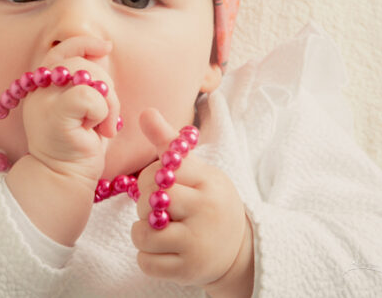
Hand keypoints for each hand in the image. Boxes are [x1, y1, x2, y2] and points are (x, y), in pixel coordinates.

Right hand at [20, 36, 120, 187]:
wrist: (63, 180)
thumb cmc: (77, 147)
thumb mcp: (83, 108)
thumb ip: (87, 81)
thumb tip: (100, 51)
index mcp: (44, 86)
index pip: (61, 50)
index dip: (84, 43)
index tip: (105, 46)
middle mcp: (39, 90)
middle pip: (81, 63)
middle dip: (106, 85)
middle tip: (108, 117)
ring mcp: (44, 102)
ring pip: (87, 77)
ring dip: (107, 102)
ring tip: (104, 127)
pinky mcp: (55, 116)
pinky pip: (87, 96)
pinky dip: (101, 111)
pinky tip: (98, 132)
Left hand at [130, 108, 253, 293]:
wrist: (239, 251)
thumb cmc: (209, 203)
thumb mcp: (198, 171)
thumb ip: (170, 143)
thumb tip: (145, 112)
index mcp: (209, 181)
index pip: (162, 170)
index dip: (151, 177)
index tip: (162, 184)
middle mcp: (206, 211)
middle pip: (150, 200)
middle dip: (144, 205)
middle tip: (157, 209)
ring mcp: (198, 243)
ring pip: (144, 233)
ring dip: (141, 232)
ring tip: (158, 229)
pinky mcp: (188, 270)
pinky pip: (146, 261)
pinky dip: (146, 256)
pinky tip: (161, 250)